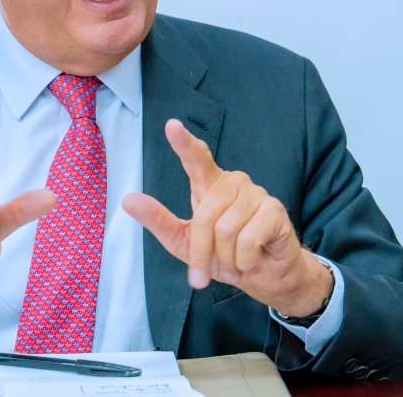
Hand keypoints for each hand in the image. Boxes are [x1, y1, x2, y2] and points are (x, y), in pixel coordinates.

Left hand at [122, 120, 332, 317]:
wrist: (265, 277)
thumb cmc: (224, 256)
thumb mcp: (183, 243)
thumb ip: (158, 220)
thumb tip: (128, 199)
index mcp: (209, 186)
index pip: (196, 158)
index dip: (184, 143)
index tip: (172, 126)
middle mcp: (233, 183)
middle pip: (204, 216)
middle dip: (202, 252)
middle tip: (209, 269)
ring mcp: (256, 194)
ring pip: (226, 230)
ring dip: (226, 259)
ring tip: (235, 262)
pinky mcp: (274, 210)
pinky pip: (248, 239)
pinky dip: (245, 260)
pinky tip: (251, 260)